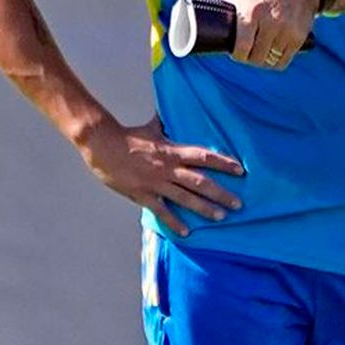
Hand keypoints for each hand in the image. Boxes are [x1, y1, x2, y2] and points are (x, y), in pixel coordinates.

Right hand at [78, 116, 243, 235]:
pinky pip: (162, 211)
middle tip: (239, 204)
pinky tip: (186, 232)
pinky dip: (174, 222)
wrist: (103, 146)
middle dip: (221, 193)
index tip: (241, 170)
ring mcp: (156, 183)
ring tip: (221, 217)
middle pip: (200, 182)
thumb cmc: (128, 136)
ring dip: (204, 209)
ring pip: (185, 198)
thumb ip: (165, 123)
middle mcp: (168, 168)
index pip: (204, 156)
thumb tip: (172, 111)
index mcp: (173, 151)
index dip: (224, 163)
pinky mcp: (143, 195)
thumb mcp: (152, 127)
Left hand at [217, 0, 318, 69]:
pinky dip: (277, 61)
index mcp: (251, 13)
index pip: (242, 48)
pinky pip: (284, 60)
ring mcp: (286, 31)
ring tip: (260, 54)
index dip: (238, 55)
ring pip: (270, 61)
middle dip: (250, 58)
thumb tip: (198, 17)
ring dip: (264, 61)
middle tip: (248, 53)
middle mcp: (270, 23)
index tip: (237, 53)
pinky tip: (273, 55)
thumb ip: (221, 4)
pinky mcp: (299, 37)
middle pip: (256, 57)